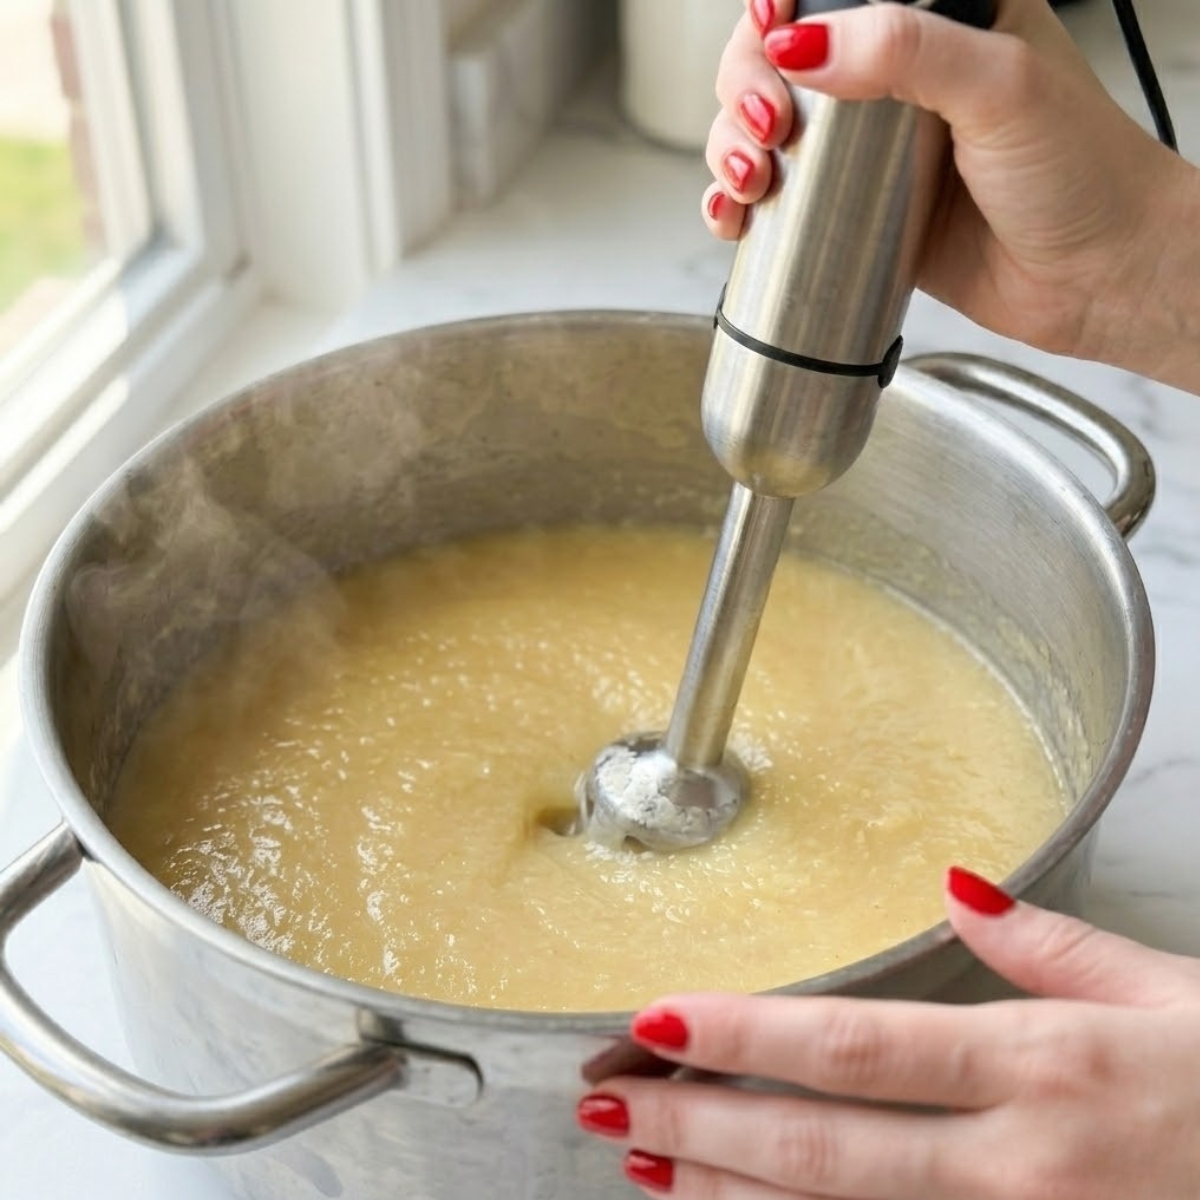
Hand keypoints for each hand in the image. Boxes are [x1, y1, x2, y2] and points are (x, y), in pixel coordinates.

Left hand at [577, 867, 1199, 1198]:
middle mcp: (1020, 1166)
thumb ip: (1045, 941)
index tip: (657, 1017)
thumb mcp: (1163, 989)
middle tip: (609, 1106)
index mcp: (1045, 1065)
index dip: (746, 1035)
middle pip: (824, 1150)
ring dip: (730, 1199)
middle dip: (700, 1128)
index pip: (857, 1047)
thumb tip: (958, 884)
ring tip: (644, 1170)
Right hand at [703, 0, 1199, 392]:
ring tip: (749, 180)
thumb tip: (802, 45)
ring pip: (767, 127)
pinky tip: (737, 214)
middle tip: (767, 128)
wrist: (1098, 278)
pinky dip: (740, 206)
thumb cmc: (1081, 175)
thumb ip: (907, 50)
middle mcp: (898, 73)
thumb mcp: (1002, 87)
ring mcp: (872, 145)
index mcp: (941, 12)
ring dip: (733, 148)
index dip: (782, 7)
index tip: (770, 34)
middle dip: (748, 88)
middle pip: (780, 56)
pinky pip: (779, 198)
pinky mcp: (857, 208)